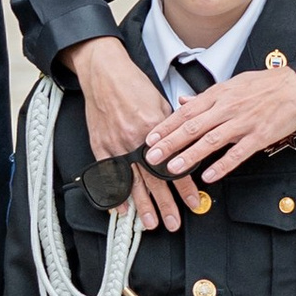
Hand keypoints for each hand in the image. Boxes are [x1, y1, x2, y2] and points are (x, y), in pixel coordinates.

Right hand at [65, 36, 198, 233]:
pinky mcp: (101, 146)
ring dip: (143, 206)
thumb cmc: (133, 85)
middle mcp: (135, 140)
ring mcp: (116, 145)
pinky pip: (109, 175)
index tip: (194, 201)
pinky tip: (122, 209)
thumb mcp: (160, 103)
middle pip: (153, 180)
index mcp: (154, 128)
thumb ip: (172, 127)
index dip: (185, 186)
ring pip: (132, 182)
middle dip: (165, 204)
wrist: (104, 73)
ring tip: (151, 223)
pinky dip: (115, 193)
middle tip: (173, 223)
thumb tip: (185, 145)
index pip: (174, 165)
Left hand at [143, 62, 295, 189]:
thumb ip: (206, 96)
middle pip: (193, 127)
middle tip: (151, 156)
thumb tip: (183, 101)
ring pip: (211, 141)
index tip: (150, 137)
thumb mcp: (231, 84)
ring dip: (189, 155)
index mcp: (219, 95)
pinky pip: (237, 153)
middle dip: (170, 143)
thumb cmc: (264, 85)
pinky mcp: (258, 136)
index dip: (166, 126)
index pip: (186, 111)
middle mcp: (227, 108)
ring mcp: (243, 123)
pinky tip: (209, 176)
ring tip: (173, 168)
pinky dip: (222, 165)